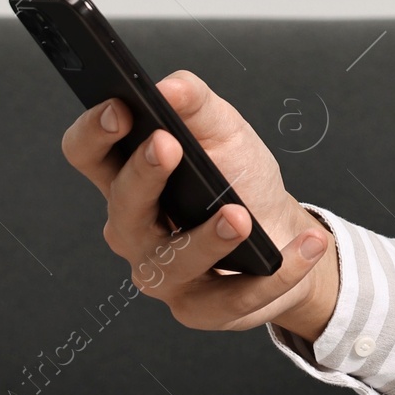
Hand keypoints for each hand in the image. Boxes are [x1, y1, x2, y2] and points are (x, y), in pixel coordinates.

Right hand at [61, 70, 337, 340]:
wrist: (282, 230)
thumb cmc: (240, 177)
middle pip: (122, 208)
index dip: (94, 132)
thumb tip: (169, 86)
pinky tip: (306, 245)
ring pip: (173, 261)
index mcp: (128, 177)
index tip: (120, 108)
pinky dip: (278, 272)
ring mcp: (164, 273)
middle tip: (168, 146)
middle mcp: (134, 229)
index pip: (87, 154)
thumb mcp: (224, 129)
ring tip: (241, 216)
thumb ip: (195, 101)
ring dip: (208, 238)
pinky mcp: (202, 309)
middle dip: (143, 177)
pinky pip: (235, 297)